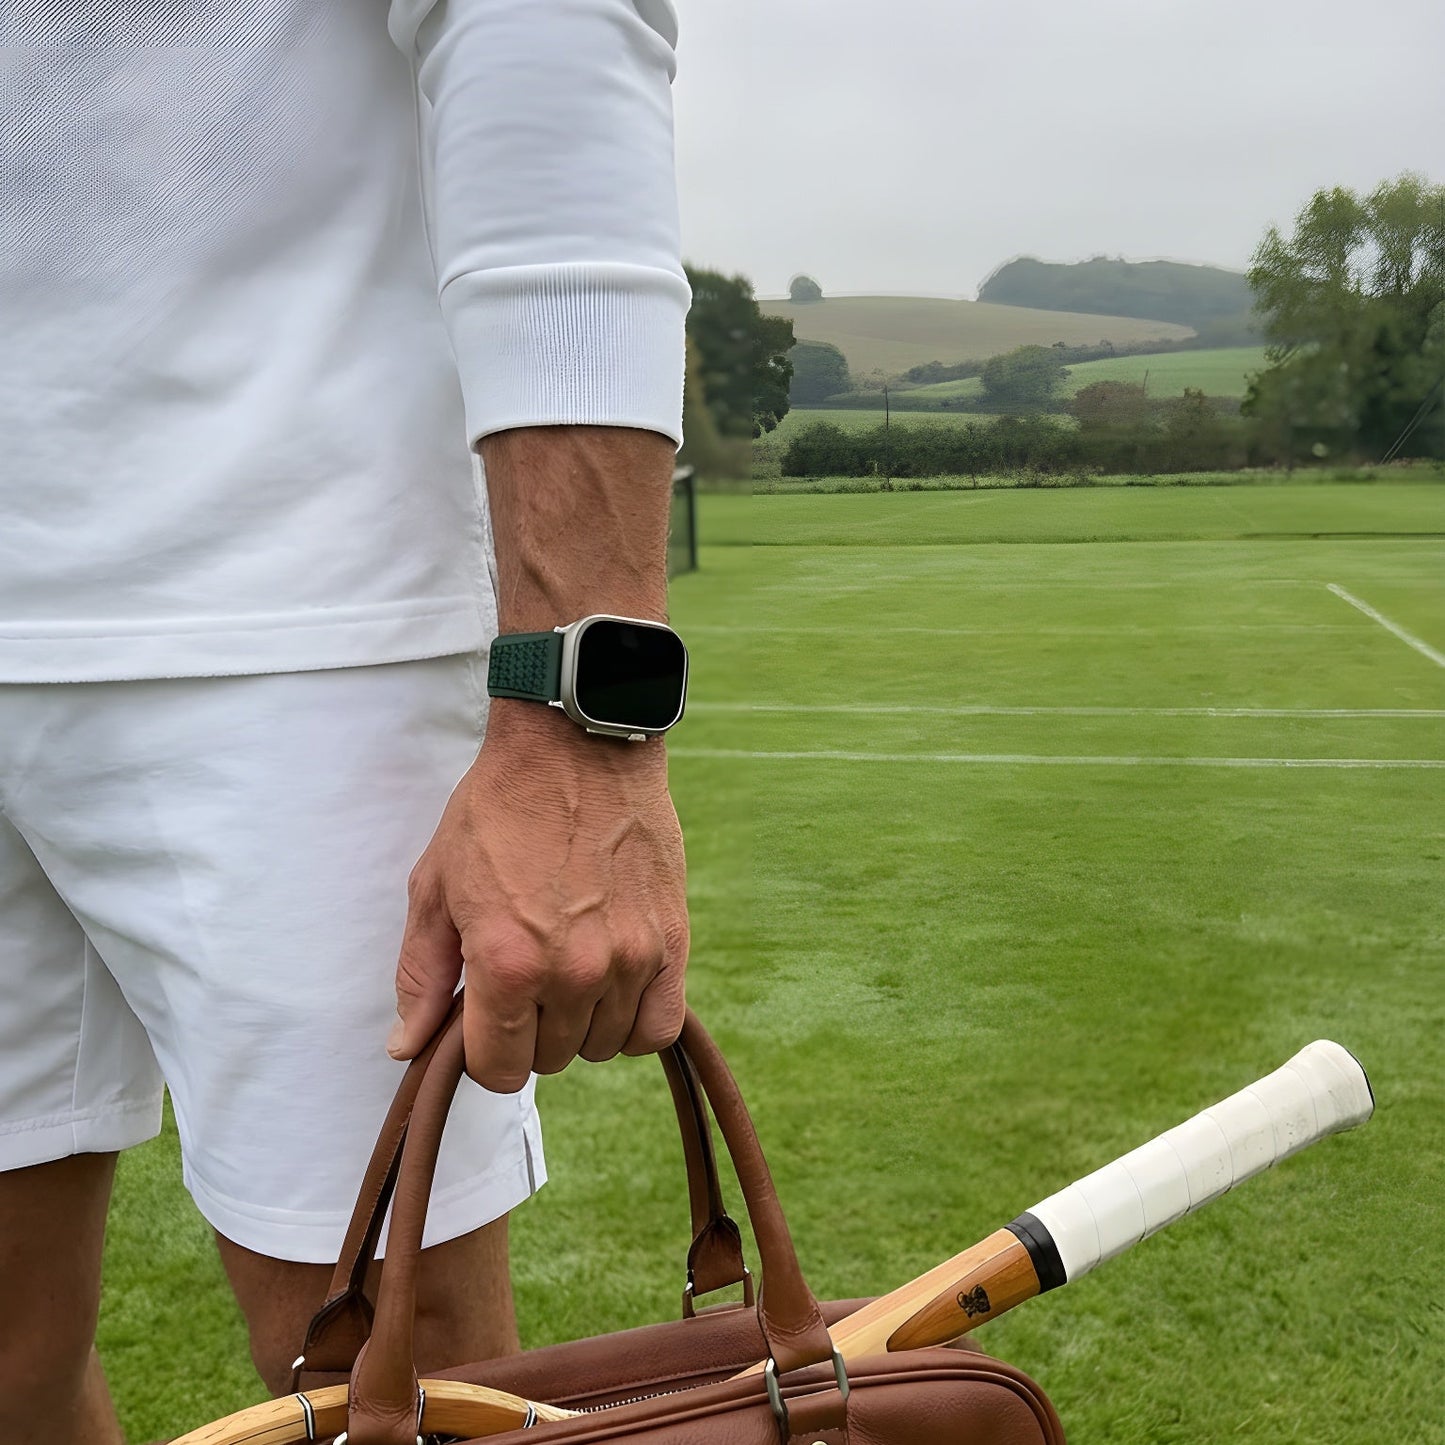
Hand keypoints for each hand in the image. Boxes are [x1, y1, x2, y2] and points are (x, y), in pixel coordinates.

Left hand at [387, 701, 688, 1091]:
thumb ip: (421, 975)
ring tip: (568, 969)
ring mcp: (630, 959)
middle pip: (550, 1058)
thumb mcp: (436, 886)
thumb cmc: (498, 810)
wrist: (576, 748)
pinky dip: (635, 1022)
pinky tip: (614, 989)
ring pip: (603, 1045)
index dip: (482, 1051)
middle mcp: (574, 972)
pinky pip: (659, 1027)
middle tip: (525, 976)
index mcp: (507, 963)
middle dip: (529, 1030)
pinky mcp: (672, 941)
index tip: (483, 1017)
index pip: (499, 1070)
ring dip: (581, 1022)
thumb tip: (408, 1046)